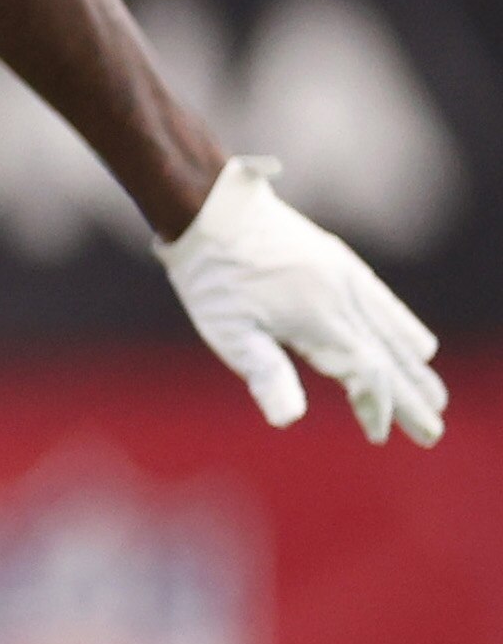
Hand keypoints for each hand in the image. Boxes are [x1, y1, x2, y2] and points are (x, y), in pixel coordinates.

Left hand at [162, 159, 444, 443]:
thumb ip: (265, 374)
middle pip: (389, 357)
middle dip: (411, 399)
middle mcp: (343, 296)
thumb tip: (289, 420)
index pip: (366, 373)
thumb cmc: (211, 277)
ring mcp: (345, 275)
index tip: (376, 436)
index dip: (375, 407)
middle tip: (432, 433)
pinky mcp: (338, 260)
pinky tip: (415, 345)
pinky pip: (384, 301)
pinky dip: (404, 329)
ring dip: (413, 368)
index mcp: (319, 319)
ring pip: (393, 331)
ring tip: (434, 398)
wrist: (210, 207)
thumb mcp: (227, 330)